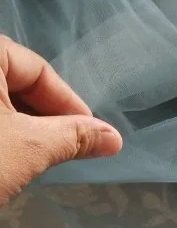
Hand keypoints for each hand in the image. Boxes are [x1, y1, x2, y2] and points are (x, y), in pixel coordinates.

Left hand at [0, 36, 121, 204]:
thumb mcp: (29, 148)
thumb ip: (73, 136)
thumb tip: (114, 138)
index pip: (36, 68)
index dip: (66, 103)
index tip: (88, 135)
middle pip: (12, 80)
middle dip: (42, 116)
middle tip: (63, 148)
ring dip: (18, 126)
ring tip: (32, 157)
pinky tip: (4, 159)